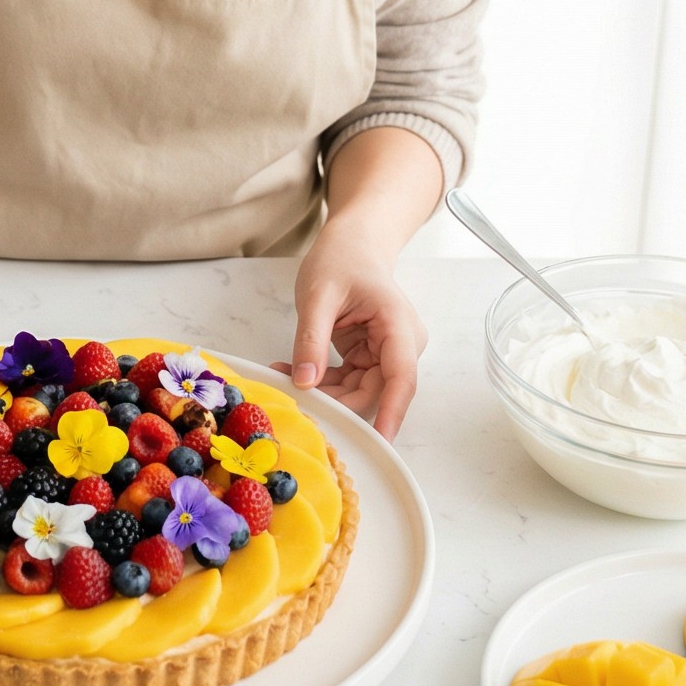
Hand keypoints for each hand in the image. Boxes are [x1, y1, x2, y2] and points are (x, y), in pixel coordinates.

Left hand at [279, 228, 426, 437]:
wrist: (353, 243)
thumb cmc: (341, 258)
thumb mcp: (318, 295)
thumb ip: (311, 339)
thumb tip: (305, 383)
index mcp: (398, 325)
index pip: (401, 377)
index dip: (392, 413)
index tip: (378, 442)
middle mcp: (401, 343)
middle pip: (376, 390)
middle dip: (337, 400)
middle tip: (295, 397)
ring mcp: (387, 351)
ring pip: (360, 390)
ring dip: (325, 391)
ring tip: (283, 376)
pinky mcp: (371, 355)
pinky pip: (350, 381)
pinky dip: (323, 381)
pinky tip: (292, 371)